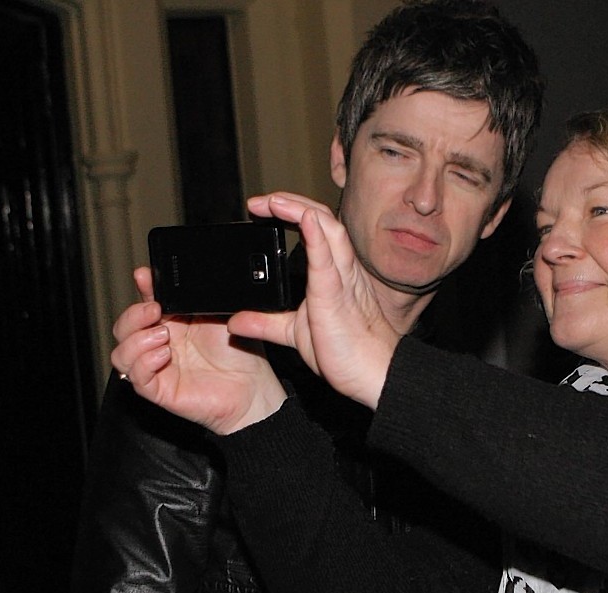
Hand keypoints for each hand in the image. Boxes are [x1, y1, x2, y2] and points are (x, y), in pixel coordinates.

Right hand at [110, 267, 286, 434]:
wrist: (252, 386)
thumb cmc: (240, 352)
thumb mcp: (220, 315)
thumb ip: (198, 298)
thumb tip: (186, 274)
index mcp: (173, 322)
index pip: (144, 302)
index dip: (141, 288)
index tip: (144, 276)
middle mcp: (160, 343)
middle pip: (123, 327)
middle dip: (133, 315)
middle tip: (155, 310)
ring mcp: (157, 367)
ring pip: (121, 353)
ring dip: (137, 340)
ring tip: (163, 336)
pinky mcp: (159, 390)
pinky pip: (135, 377)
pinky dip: (144, 363)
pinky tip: (163, 355)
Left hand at [228, 192, 399, 409]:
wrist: (372, 376)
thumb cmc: (346, 352)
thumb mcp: (295, 333)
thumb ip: (267, 323)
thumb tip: (235, 323)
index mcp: (332, 274)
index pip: (313, 229)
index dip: (289, 212)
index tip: (259, 209)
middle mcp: (341, 269)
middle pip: (320, 219)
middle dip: (289, 202)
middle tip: (258, 201)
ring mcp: (341, 280)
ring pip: (327, 228)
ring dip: (299, 209)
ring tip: (273, 200)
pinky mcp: (336, 296)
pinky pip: (328, 260)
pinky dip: (316, 236)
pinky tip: (305, 218)